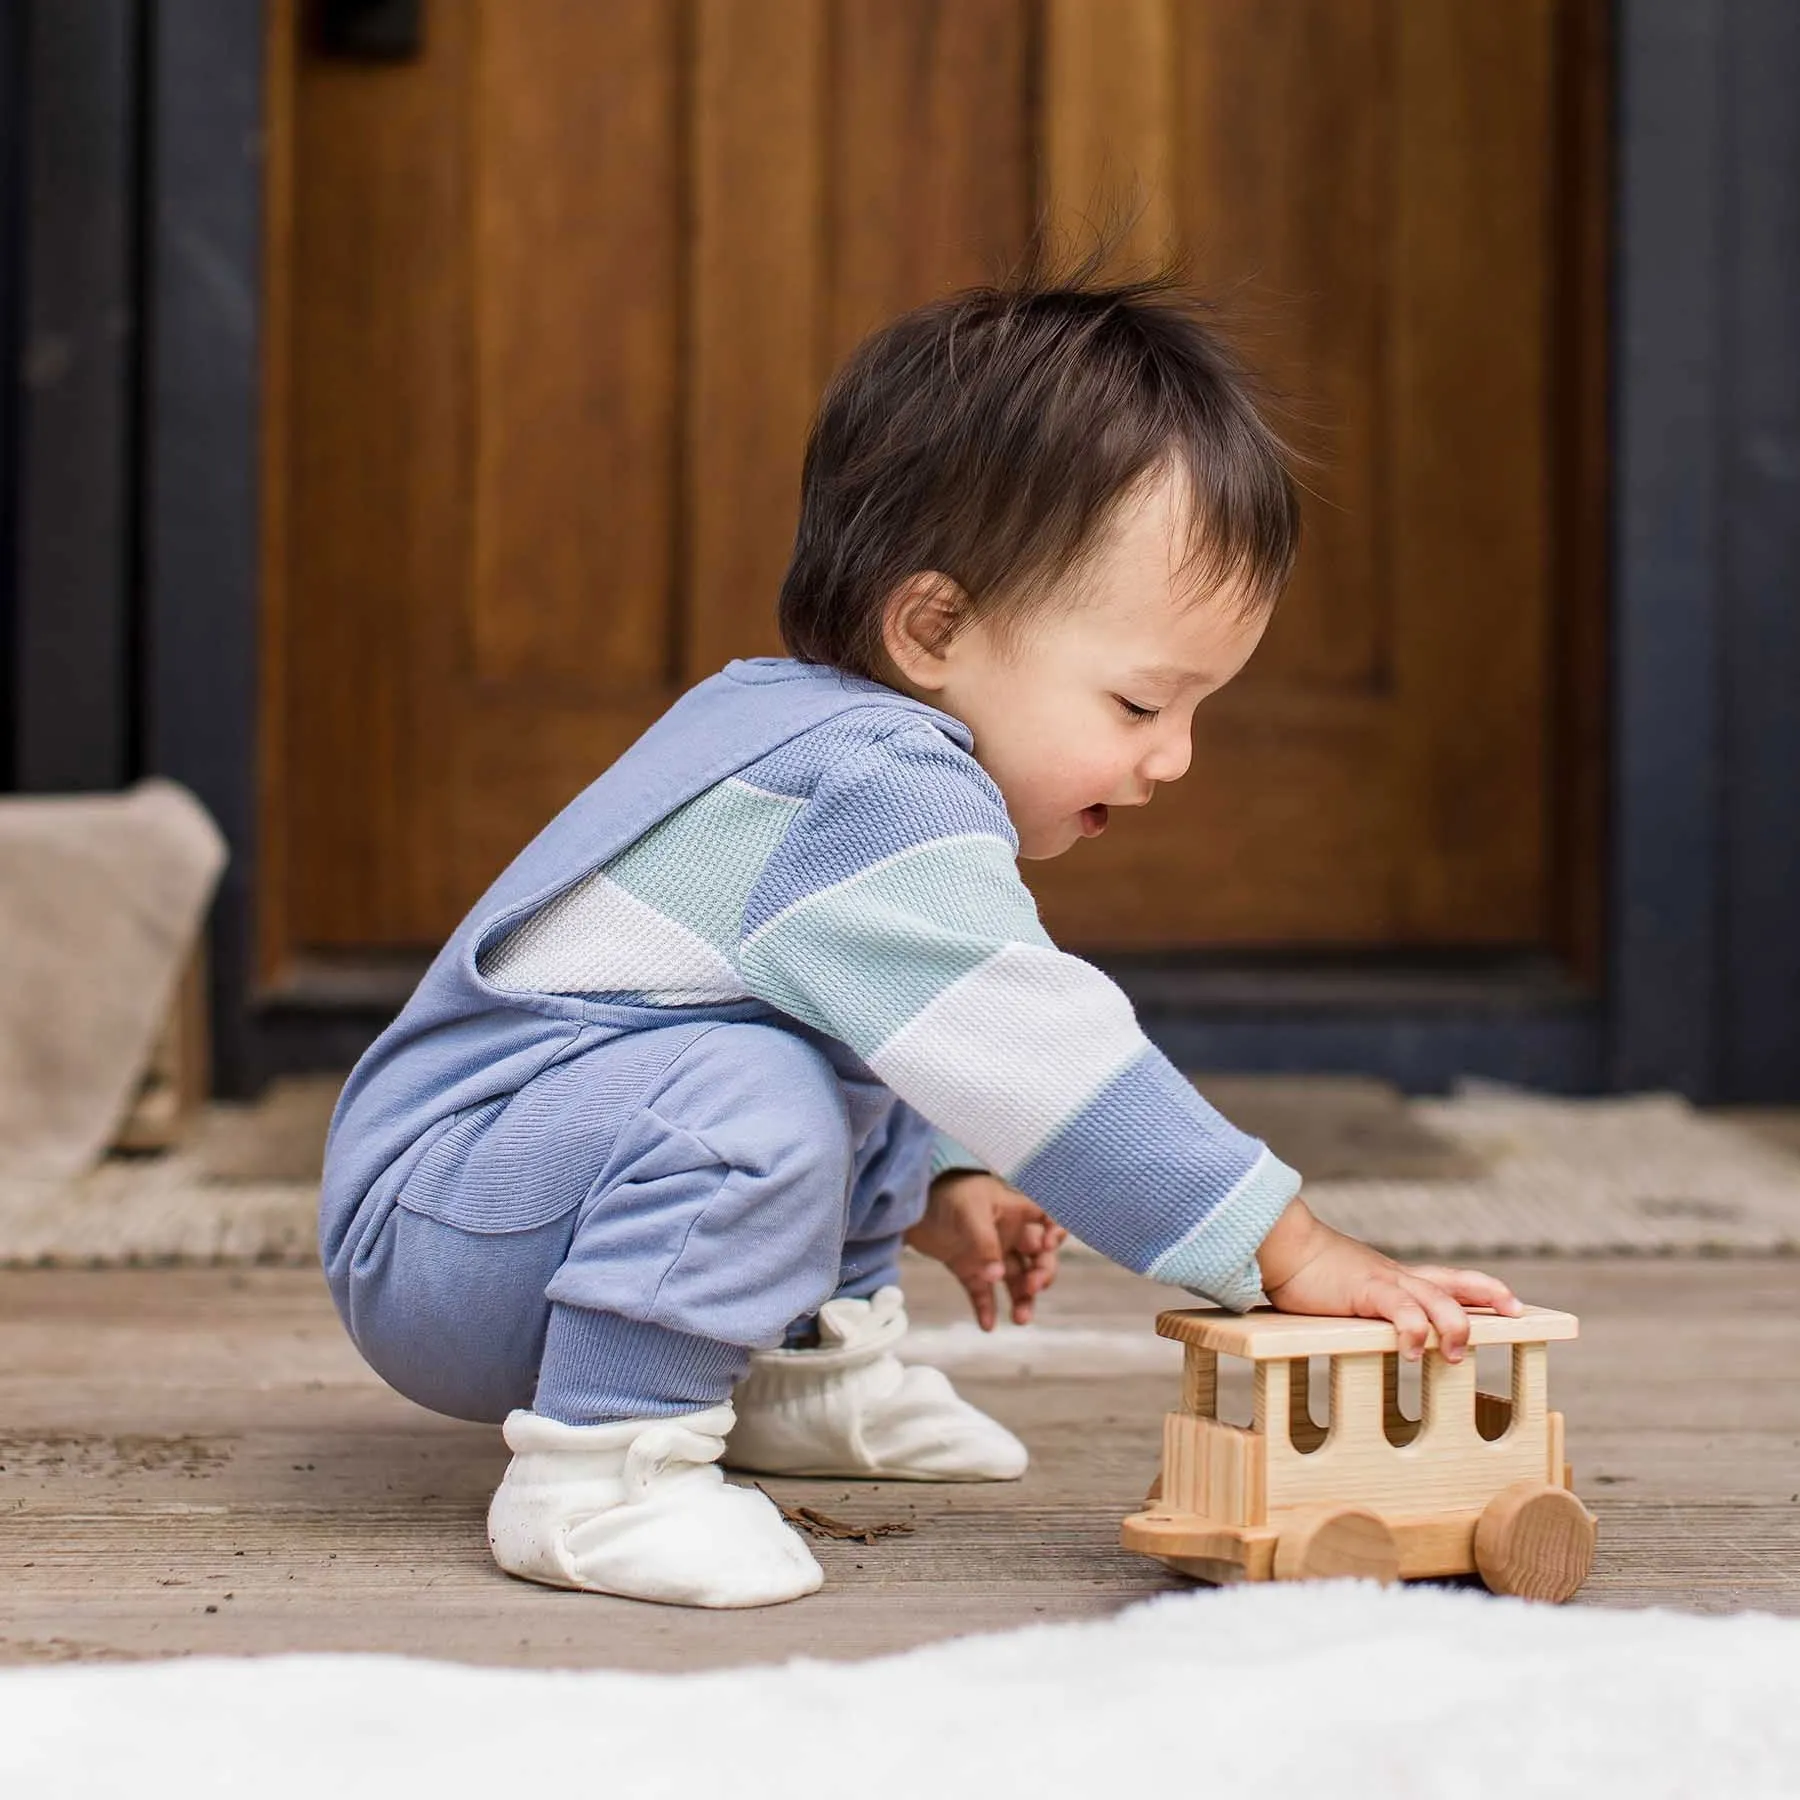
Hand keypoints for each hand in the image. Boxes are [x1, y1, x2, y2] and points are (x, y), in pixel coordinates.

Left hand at [905, 1171, 1067, 1330]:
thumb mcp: (970, 1211)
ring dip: (1021, 1300)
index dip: (1056, 1233)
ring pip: (1015, 1281)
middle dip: (1042, 1274)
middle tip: (1033, 1287)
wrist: (908, 1206)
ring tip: (1020, 1320)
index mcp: (1014, 1211)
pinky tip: (988, 1325)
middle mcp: (1008, 1235)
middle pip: (1038, 1258)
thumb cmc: (945, 1194)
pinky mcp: (969, 1271)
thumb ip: (986, 1243)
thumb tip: (997, 1276)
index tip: (1047, 1245)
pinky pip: (983, 1294)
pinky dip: (987, 1309)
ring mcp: (989, 1255)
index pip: (1048, 1220)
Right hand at [1256, 1196, 1522, 1361]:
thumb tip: (1364, 1324)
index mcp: (1396, 1277)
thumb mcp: (1346, 1290)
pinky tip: (1411, 1353)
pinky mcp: (1367, 1290)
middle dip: (1490, 1297)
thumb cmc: (1306, 1271)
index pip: (1450, 1279)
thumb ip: (1363, 1306)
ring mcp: (1385, 1281)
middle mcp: (1398, 1277)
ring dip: (1454, 1327)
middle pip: (1455, 1283)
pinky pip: (1400, 1312)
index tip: (1513, 1302)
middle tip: (1515, 1314)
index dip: (1485, 1289)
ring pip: (1437, 1300)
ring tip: (1455, 1355)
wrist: (1282, 1244)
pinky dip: (1412, 1332)